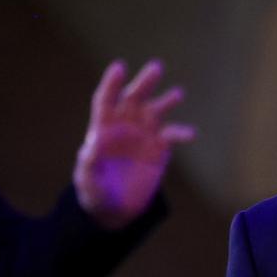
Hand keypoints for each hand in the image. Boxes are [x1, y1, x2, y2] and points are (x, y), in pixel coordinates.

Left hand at [73, 59, 194, 229]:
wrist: (115, 209)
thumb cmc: (94, 193)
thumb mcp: (86, 181)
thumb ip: (88, 163)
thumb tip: (91, 145)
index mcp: (102, 127)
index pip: (106, 100)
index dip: (112, 83)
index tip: (120, 67)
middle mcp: (124, 125)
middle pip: (133, 97)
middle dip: (144, 83)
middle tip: (156, 68)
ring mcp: (143, 134)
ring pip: (155, 111)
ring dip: (166, 101)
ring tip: (178, 94)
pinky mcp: (159, 148)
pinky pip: (172, 135)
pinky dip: (181, 132)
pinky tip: (190, 134)